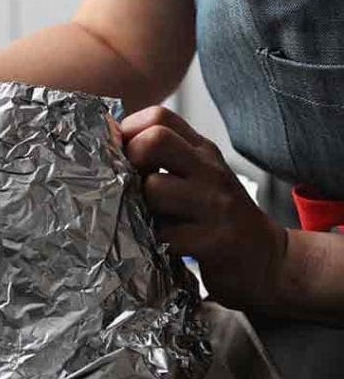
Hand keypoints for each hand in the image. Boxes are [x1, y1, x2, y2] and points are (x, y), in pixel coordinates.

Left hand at [120, 106, 287, 311]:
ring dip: (139, 208)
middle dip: (130, 160)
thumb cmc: (219, 217)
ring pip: (155, 189)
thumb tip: (109, 147)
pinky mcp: (215, 241)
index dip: (129, 131)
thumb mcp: (198, 176)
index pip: (159, 117)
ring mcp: (215, 205)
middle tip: (128, 186)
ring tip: (148, 221)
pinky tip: (164, 246)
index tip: (119, 155)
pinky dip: (154, 242)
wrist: (269, 261)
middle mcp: (210, 170)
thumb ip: (164, 158)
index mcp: (202, 151)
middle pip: (156, 140)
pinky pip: (165, 235)